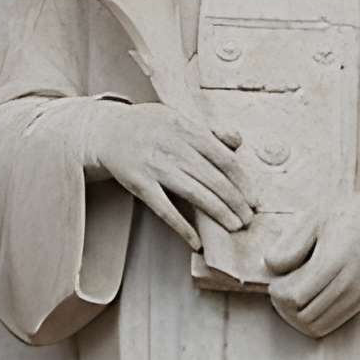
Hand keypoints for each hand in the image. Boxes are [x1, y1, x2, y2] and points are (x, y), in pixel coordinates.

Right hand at [79, 102, 252, 248]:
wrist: (106, 130)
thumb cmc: (148, 125)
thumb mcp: (178, 118)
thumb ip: (209, 131)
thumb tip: (237, 141)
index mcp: (187, 130)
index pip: (224, 158)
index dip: (242, 181)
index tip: (253, 197)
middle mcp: (173, 147)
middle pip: (214, 179)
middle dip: (235, 201)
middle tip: (249, 218)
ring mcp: (155, 167)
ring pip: (195, 194)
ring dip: (218, 213)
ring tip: (234, 226)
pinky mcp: (139, 184)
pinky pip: (165, 209)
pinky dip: (182, 227)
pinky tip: (196, 241)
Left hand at [267, 183, 359, 338]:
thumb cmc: (349, 215)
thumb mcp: (315, 219)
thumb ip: (292, 244)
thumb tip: (272, 267)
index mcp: (335, 259)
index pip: (296, 296)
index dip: (278, 291)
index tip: (277, 276)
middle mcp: (349, 282)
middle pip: (303, 315)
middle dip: (283, 305)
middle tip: (281, 285)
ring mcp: (357, 295)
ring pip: (315, 325)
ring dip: (296, 315)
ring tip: (293, 293)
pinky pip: (329, 325)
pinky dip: (312, 318)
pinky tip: (308, 298)